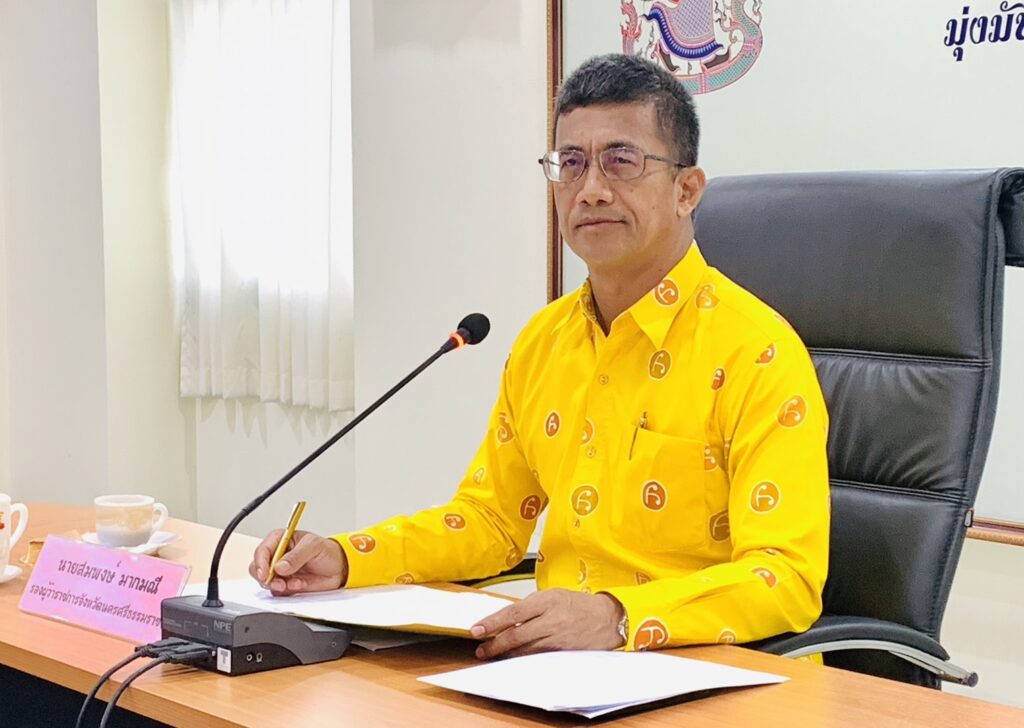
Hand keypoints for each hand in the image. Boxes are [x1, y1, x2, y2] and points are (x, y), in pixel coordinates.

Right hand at [248, 529, 347, 595]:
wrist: (339, 567)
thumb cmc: (327, 551)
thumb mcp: (314, 546)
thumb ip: (297, 555)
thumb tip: (280, 566)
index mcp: (281, 540)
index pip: (263, 550)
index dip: (261, 562)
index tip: (265, 573)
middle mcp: (277, 556)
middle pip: (258, 567)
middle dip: (265, 577)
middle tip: (279, 583)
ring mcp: (279, 572)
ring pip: (265, 581)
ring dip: (276, 586)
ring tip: (293, 584)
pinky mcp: (285, 585)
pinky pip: (278, 591)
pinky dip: (286, 591)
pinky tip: (299, 585)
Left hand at [470, 588, 624, 659]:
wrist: (606, 618)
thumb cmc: (577, 605)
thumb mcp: (552, 596)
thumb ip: (530, 607)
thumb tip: (505, 619)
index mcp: (547, 601)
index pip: (513, 613)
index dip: (492, 623)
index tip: (476, 630)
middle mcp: (552, 620)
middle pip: (516, 635)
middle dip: (494, 644)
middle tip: (481, 649)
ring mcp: (558, 639)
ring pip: (525, 650)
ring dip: (506, 654)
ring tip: (493, 655)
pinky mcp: (563, 653)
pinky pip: (538, 658)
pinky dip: (524, 659)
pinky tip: (514, 659)